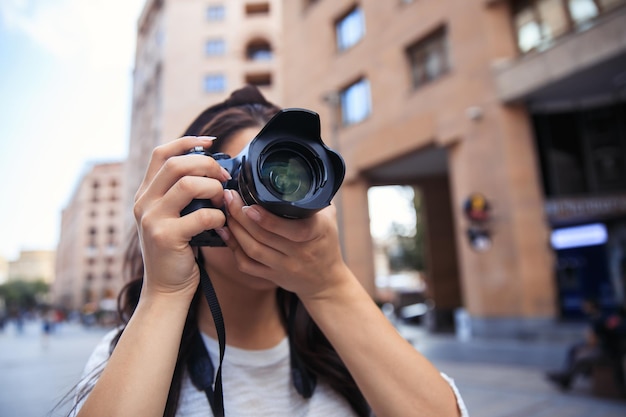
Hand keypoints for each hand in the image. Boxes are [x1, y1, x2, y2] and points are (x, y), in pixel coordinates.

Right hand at [133, 136, 231, 297]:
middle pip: (176, 164)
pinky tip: (222, 226)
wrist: (166, 289)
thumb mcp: (174, 218)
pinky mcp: (165, 237)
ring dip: (214, 188)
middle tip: (225, 176)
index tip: (211, 142)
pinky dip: (219, 217)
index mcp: (146, 194)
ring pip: (189, 185)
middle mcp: (144, 203)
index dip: (187, 142)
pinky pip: (202, 215)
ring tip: (223, 200)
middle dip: (207, 165)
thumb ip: (184, 195)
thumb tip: (215, 169)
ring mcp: (152, 219)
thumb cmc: (179, 251)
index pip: (161, 154)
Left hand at [216, 190, 349, 299]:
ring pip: (252, 249)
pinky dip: (233, 248)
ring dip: (235, 229)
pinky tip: (225, 232)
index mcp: (316, 234)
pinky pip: (248, 265)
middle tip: (229, 196)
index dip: (268, 219)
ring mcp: (284, 266)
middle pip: (264, 236)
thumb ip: (315, 199)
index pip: (293, 229)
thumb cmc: (326, 242)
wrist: (326, 280)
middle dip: (241, 215)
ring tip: (225, 210)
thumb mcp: (328, 219)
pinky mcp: (272, 276)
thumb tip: (300, 172)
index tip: (250, 205)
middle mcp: (299, 252)